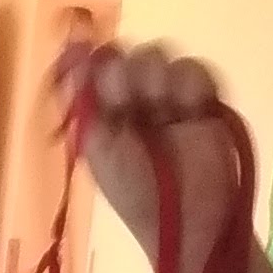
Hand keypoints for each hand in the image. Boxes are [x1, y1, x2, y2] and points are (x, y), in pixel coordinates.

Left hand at [55, 40, 253, 272]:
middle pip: (123, 55)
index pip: (90, 68)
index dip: (87, 59)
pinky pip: (194, 68)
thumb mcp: (100, 154)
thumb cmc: (139, 195)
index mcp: (101, 115)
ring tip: (165, 114)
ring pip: (157, 56)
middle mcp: (132, 101)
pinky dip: (190, 84)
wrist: (192, 217)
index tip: (86, 56)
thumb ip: (84, 107)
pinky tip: (189, 110)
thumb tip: (68, 62)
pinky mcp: (204, 99)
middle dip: (123, 75)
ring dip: (156, 79)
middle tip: (130, 105)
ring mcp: (168, 98)